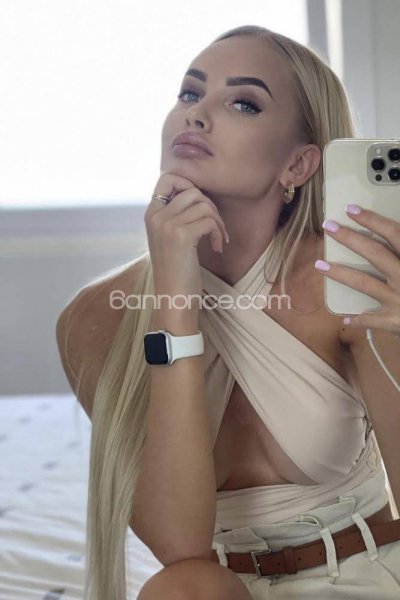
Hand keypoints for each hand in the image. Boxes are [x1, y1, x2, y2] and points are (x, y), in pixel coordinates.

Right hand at [145, 172, 228, 300]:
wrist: (173, 299)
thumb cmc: (176, 271)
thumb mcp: (169, 238)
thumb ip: (175, 216)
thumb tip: (196, 194)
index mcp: (151, 215)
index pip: (167, 178)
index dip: (189, 184)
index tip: (200, 206)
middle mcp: (156, 216)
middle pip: (192, 190)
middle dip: (210, 206)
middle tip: (215, 226)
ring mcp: (167, 225)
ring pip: (203, 204)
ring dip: (217, 221)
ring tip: (217, 238)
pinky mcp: (181, 236)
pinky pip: (209, 220)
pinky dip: (218, 232)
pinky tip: (217, 247)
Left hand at [315, 204, 399, 335]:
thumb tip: (396, 237)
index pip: (394, 234)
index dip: (372, 220)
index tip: (351, 209)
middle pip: (373, 253)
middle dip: (349, 239)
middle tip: (328, 227)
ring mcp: (398, 299)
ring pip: (364, 283)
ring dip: (340, 273)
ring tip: (320, 265)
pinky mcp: (395, 321)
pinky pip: (373, 320)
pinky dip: (359, 320)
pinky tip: (345, 319)